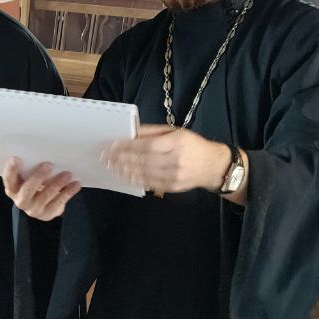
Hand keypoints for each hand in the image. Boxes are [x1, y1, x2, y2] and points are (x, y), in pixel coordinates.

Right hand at [2, 158, 80, 220]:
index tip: (15, 158)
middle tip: (49, 165)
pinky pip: (58, 203)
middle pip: (27, 189)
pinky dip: (68, 192)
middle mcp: (21, 201)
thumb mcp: (29, 177)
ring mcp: (34, 210)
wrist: (43, 205)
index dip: (10, 169)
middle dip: (38, 177)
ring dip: (57, 184)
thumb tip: (42, 151)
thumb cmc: (36, 185)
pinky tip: (76, 184)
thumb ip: (30, 168)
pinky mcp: (47, 215)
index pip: (8, 179)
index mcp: (12, 188)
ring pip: (45, 196)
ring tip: (68, 174)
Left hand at [105, 126, 232, 194]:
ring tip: (111, 166)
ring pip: (144, 173)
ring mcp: (174, 175)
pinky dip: (135, 179)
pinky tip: (125, 175)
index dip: (128, 146)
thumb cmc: (192, 145)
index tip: (112, 146)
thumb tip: (131, 132)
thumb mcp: (175, 131)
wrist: (212, 166)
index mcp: (177, 142)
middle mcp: (176, 160)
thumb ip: (153, 132)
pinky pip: (150, 183)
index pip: (147, 145)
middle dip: (122, 159)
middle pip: (143, 160)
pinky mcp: (172, 187)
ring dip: (125, 170)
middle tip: (106, 157)